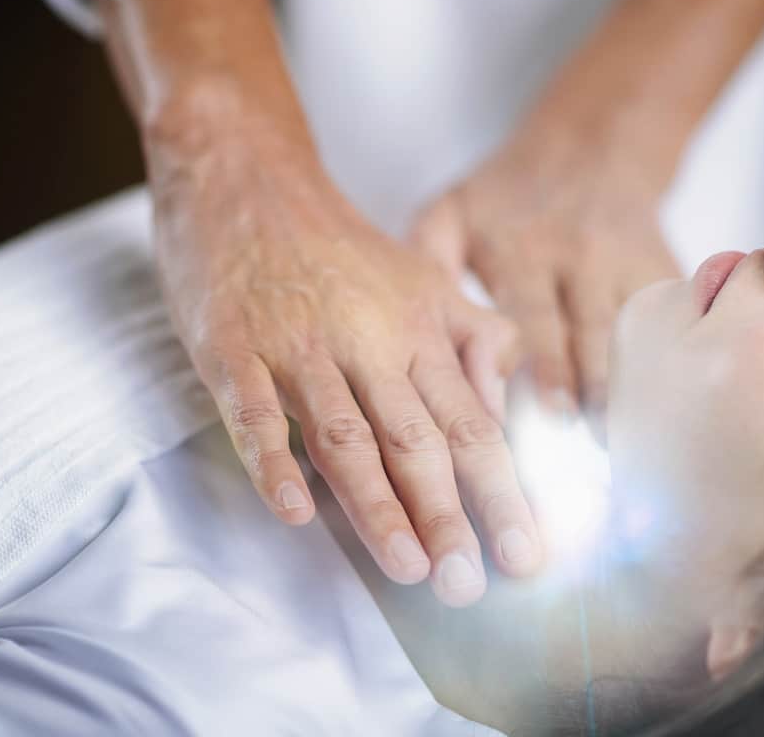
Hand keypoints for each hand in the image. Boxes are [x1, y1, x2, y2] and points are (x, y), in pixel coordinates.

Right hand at [149, 144, 541, 606]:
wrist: (248, 179)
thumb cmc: (341, 246)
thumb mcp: (425, 276)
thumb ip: (475, 336)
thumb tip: (506, 404)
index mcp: (420, 330)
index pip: (472, 424)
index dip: (503, 492)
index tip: (529, 552)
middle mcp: (369, 342)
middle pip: (419, 440)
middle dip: (450, 516)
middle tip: (470, 585)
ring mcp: (299, 346)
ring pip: (347, 435)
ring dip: (378, 505)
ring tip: (408, 566)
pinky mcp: (234, 348)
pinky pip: (254, 412)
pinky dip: (273, 462)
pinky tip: (293, 513)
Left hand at [411, 126, 681, 427]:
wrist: (594, 144)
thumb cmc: (508, 194)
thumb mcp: (454, 210)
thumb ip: (428, 263)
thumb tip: (406, 329)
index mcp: (519, 249)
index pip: (530, 319)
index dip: (540, 369)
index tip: (542, 419)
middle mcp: (576, 256)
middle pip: (585, 332)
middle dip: (587, 387)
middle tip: (586, 440)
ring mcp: (625, 262)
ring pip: (630, 331)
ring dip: (627, 385)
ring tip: (624, 436)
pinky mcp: (663, 266)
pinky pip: (670, 317)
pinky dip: (670, 360)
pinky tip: (669, 403)